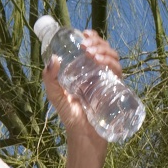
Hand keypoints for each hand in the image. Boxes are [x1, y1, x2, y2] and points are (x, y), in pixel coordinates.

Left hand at [43, 29, 119, 149]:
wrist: (83, 134)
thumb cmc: (70, 115)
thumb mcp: (55, 95)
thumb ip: (50, 79)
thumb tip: (53, 59)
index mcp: (87, 70)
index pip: (93, 49)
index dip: (92, 38)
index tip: (84, 33)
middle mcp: (99, 73)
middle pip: (104, 50)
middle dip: (97, 42)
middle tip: (84, 43)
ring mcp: (108, 80)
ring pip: (112, 58)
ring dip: (103, 51)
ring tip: (90, 52)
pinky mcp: (116, 89)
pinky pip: (118, 72)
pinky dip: (110, 64)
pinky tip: (100, 62)